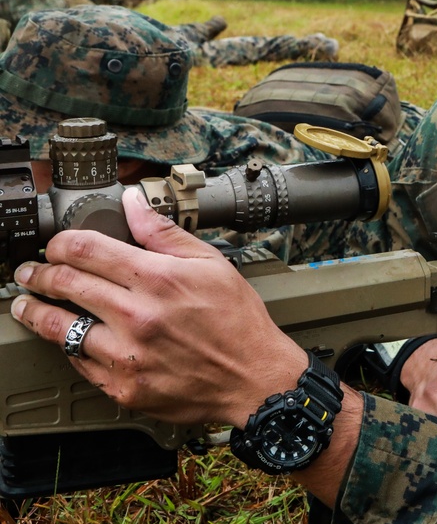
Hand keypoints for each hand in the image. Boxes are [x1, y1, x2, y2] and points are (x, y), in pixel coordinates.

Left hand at [9, 187, 306, 427]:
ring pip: (58, 328)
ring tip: (28, 305)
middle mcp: (138, 316)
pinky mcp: (124, 386)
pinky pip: (79, 363)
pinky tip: (68, 338)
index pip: (86, 249)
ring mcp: (127, 355)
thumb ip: (165, 233)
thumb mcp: (212, 264)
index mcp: (158, 279)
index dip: (60, 243)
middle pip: (65, 284)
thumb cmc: (239, 322)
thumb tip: (133, 203)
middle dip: (39, 273)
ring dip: (36, 312)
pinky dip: (68, 347)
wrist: (255, 379)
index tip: (55, 246)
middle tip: (31, 272)